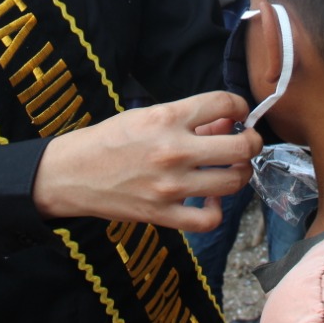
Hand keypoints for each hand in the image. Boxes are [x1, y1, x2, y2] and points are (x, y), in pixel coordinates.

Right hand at [32, 91, 263, 232]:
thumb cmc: (108, 140)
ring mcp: (170, 186)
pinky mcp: (162, 214)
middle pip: (241, 146)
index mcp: (167, 117)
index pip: (225, 103)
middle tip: (246, 142)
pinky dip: (217, 210)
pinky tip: (209, 199)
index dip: (241, 105)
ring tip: (230, 170)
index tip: (239, 113)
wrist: (71, 174)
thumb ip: (188, 118)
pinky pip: (209, 219)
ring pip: (233, 182)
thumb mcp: (146, 115)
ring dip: (239, 174)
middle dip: (252, 142)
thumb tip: (226, 121)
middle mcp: (173, 150)